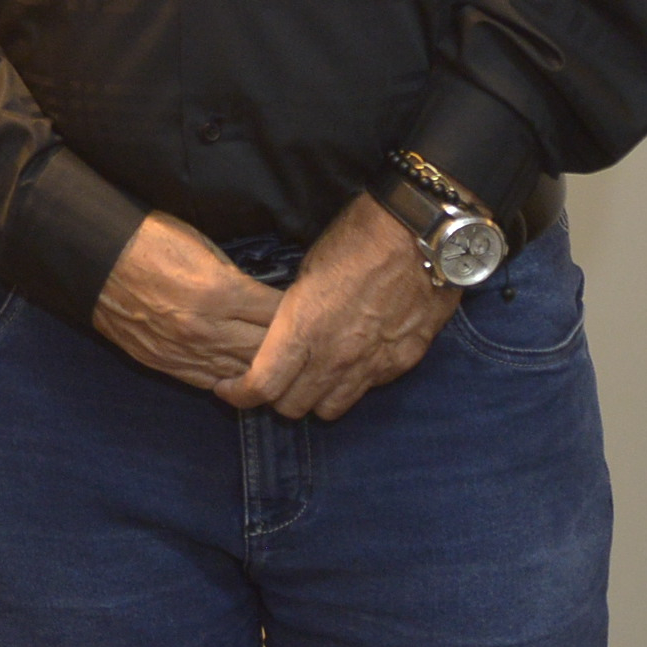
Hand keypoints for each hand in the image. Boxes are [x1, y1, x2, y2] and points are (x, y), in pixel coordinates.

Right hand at [91, 212, 284, 392]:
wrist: (93, 258)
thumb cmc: (147, 240)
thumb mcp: (202, 246)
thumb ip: (235, 278)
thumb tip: (261, 299)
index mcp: (219, 292)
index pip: (278, 315)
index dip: (297, 312)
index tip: (306, 308)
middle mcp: (207, 329)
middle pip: (267, 350)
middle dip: (288, 345)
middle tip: (301, 340)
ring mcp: (186, 352)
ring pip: (243, 373)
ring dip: (263, 368)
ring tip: (280, 363)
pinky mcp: (167, 364)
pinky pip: (212, 382)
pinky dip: (232, 379)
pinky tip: (244, 373)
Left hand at [215, 193, 456, 420]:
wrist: (419, 237)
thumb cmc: (355, 241)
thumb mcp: (305, 274)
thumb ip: (293, 317)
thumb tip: (284, 336)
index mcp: (302, 330)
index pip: (262, 387)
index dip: (239, 394)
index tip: (228, 388)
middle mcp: (334, 358)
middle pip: (292, 407)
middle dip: (275, 397)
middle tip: (272, 379)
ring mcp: (369, 366)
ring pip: (330, 409)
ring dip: (314, 397)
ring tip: (310, 376)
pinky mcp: (399, 364)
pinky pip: (365, 390)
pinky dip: (350, 384)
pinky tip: (348, 362)